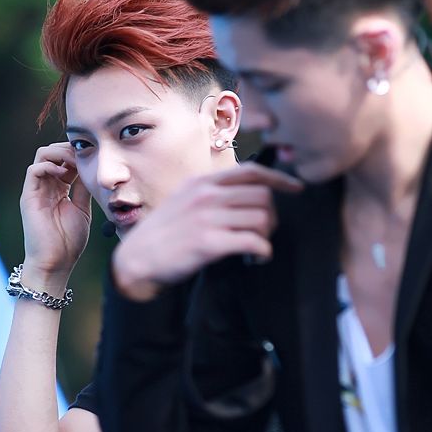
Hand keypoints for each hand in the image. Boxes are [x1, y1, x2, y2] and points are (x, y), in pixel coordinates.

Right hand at [19, 142, 91, 291]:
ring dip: (60, 153)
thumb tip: (91, 170)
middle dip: (69, 149)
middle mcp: (46, 186)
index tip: (93, 157)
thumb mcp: (82, 209)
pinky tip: (64, 173)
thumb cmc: (69, 241)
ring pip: (42, 156)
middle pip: (53, 153)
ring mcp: (36, 190)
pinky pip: (34, 170)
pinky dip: (49, 165)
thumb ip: (83, 189)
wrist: (56, 263)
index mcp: (59, 189)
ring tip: (75, 161)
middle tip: (85, 154)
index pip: (65, 160)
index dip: (77, 154)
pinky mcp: (28, 197)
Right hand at [112, 163, 302, 300]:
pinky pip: (254, 241)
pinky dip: (263, 252)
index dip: (279, 179)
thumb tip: (246, 195)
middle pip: (262, 196)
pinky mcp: (208, 242)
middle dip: (271, 215)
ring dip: (267, 235)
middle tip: (264, 232)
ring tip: (257, 247)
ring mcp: (207, 217)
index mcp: (202, 182)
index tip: (296, 188)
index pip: (251, 171)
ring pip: (261, 218)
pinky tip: (256, 258)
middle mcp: (206, 195)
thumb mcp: (183, 201)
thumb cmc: (163, 234)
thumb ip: (211, 194)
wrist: (135, 260)